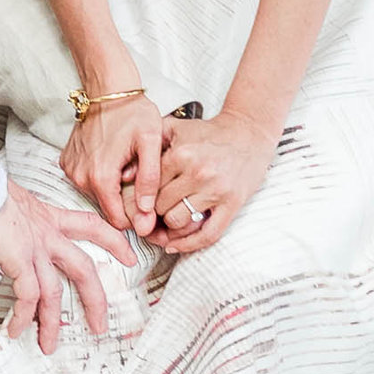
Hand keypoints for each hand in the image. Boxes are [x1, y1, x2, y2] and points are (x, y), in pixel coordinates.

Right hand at [0, 180, 135, 353]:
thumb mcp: (12, 200)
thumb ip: (19, 216)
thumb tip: (10, 225)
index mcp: (49, 217)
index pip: (91, 225)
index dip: (113, 240)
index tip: (127, 254)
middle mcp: (46, 234)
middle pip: (83, 269)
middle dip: (94, 300)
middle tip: (99, 324)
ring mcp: (34, 248)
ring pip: (54, 292)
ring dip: (52, 323)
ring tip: (49, 344)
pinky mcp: (19, 259)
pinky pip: (27, 296)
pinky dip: (23, 317)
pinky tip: (16, 329)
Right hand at [58, 93, 165, 236]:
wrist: (108, 89)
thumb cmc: (132, 112)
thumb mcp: (151, 142)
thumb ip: (150, 179)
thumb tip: (146, 212)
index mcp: (101, 176)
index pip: (118, 220)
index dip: (137, 219)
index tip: (151, 209)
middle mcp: (81, 177)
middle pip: (108, 209)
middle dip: (127, 202)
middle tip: (141, 177)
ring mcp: (72, 170)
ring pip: (98, 196)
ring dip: (115, 188)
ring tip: (128, 166)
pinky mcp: (68, 162)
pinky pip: (88, 182)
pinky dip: (102, 177)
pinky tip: (114, 160)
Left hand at [148, 109, 277, 254]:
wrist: (248, 134)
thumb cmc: (209, 133)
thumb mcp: (176, 127)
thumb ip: (149, 143)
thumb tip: (125, 172)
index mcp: (181, 154)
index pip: (148, 186)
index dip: (139, 197)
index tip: (137, 203)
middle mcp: (198, 172)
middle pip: (159, 206)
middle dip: (152, 212)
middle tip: (149, 214)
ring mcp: (216, 190)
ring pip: (177, 222)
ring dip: (169, 225)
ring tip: (166, 221)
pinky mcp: (232, 204)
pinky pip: (207, 234)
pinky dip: (189, 244)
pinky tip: (175, 245)